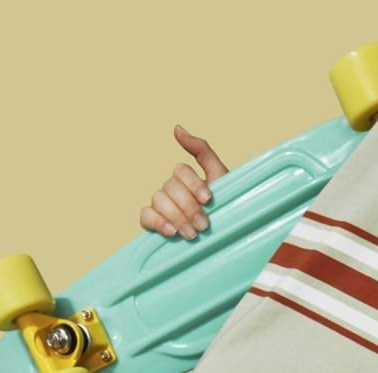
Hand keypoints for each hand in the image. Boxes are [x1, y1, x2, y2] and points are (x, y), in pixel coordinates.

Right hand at [139, 124, 228, 239]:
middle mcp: (173, 191)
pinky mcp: (155, 225)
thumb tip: (176, 128)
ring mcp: (163, 207)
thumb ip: (202, 151)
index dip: (194, 185)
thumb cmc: (228, 208)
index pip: (180, 171)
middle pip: (169, 187)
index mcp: (187, 179)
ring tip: (192, 234)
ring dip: (176, 217)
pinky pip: (145, 216)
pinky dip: (157, 222)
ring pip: (158, 200)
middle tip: (204, 225)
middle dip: (188, 206)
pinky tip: (171, 232)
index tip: (209, 200)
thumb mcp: (220, 176)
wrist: (232, 240)